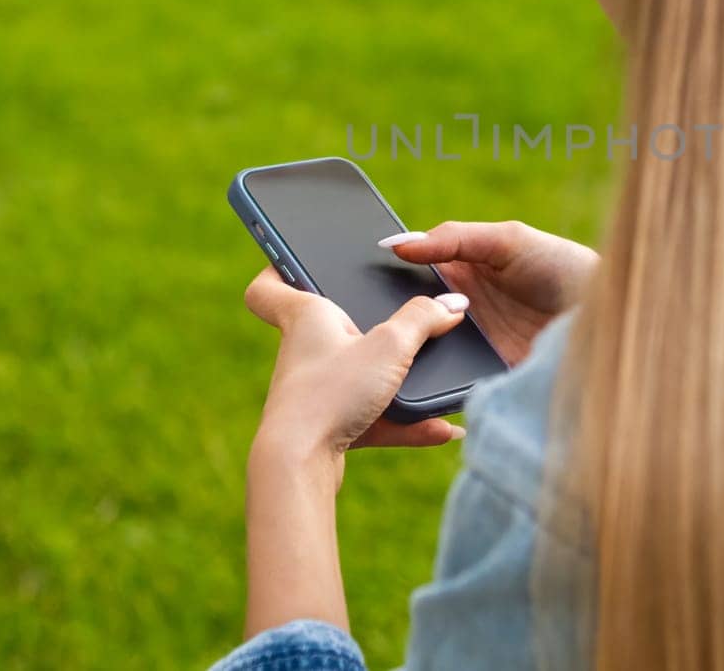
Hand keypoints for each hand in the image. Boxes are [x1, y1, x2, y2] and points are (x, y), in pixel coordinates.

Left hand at [242, 268, 467, 484]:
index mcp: (306, 317)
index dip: (278, 266)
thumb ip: (424, 319)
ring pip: (357, 379)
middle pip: (325, 330)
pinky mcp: (328, 429)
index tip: (298, 258)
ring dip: (396, 382)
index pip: (269, 285)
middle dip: (362, 325)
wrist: (299, 465)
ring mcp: (314, 393)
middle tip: (396, 316)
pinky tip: (443, 429)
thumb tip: (454, 304)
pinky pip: (373, 418)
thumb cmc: (331, 393)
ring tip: (437, 382)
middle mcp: (304, 352)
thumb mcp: (390, 347)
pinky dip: (407, 424)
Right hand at [379, 220, 597, 365]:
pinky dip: (432, 384)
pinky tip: (415, 380)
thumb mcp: (507, 240)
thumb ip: (453, 239)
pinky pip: (448, 384)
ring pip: (423, 354)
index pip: (408, 280)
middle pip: (410, 320)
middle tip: (363, 324)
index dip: (383, 282)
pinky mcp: (484, 378)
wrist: (606, 317)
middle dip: (388, 323)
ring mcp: (469, 347)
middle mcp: (458, 312)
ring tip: (383, 356)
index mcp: (458, 274)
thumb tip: (396, 244)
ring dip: (408, 356)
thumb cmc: (561, 266)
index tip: (355, 286)